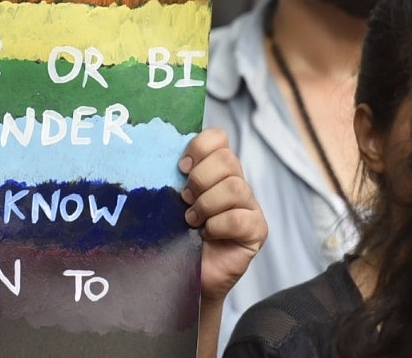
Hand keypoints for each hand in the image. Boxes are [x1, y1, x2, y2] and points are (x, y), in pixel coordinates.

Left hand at [179, 126, 266, 303]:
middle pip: (227, 159)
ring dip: (206, 204)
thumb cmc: (176, 234)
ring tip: (191, 220)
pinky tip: (205, 234)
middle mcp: (236, 183)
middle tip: (185, 199)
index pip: (218, 138)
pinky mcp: (257, 230)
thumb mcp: (171, 200)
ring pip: (235, 187)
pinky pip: (239, 218)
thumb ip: (172, 177)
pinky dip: (217, 225)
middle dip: (200, 179)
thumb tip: (154, 156)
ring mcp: (250, 206)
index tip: (181, 167)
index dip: (199, 147)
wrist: (186, 274)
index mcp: (215, 170)